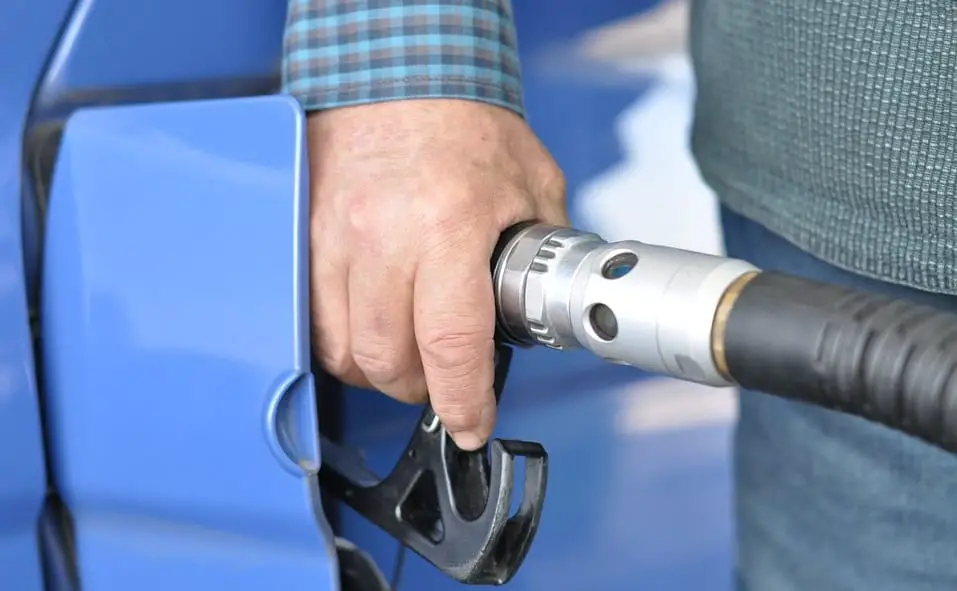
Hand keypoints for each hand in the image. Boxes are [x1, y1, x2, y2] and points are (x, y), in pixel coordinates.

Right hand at [307, 99, 567, 449]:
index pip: (451, 345)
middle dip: (421, 389)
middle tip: (442, 378)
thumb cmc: (464, 122)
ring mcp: (333, 239)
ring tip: (406, 350)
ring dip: (378, 369)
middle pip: (387, 362)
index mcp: (448, 227)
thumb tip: (548, 301)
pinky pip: (311, 317)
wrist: (397, 72)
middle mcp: (382, 238)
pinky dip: (342, 339)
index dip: (463, 402)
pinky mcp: (305, 237)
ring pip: (342, 350)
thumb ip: (543, 250)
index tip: (470, 423)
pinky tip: (369, 323)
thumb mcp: (531, 184)